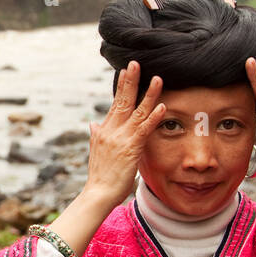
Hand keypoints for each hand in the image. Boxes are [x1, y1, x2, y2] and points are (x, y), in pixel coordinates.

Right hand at [82, 60, 166, 208]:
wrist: (97, 193)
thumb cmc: (100, 176)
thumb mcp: (96, 151)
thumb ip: (97, 135)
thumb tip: (93, 123)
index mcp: (104, 130)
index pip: (114, 104)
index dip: (121, 87)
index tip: (126, 71)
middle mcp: (111, 130)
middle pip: (122, 101)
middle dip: (130, 81)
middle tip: (136, 63)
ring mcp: (120, 138)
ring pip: (136, 111)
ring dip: (148, 94)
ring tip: (157, 78)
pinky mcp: (130, 148)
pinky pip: (144, 129)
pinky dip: (153, 117)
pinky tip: (161, 106)